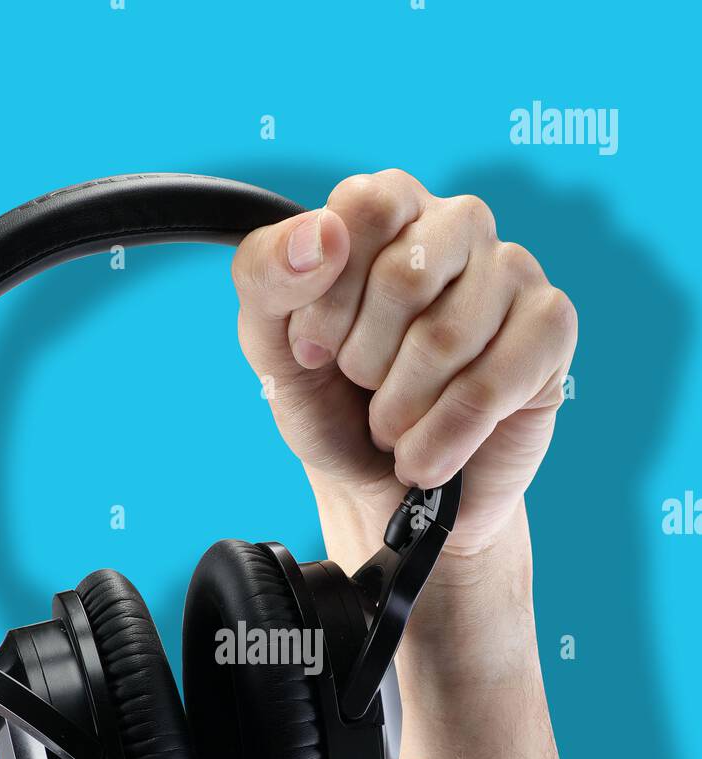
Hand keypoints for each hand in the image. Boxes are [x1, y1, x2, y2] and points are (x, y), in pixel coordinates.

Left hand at [232, 169, 576, 555]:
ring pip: (444, 339)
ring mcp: (513, 272)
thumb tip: (322, 234)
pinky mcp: (550, 331)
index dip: (329, 299)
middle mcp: (458, 224)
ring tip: (393, 427)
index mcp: (389, 208)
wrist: (383, 493)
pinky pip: (488, 388)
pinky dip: (440, 440)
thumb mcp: (271, 346)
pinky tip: (426, 456)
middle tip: (363, 390)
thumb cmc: (333, 407)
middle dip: (363, 362)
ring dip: (398, 410)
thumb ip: (266, 276)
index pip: (364, 208)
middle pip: (406, 275)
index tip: (314, 350)